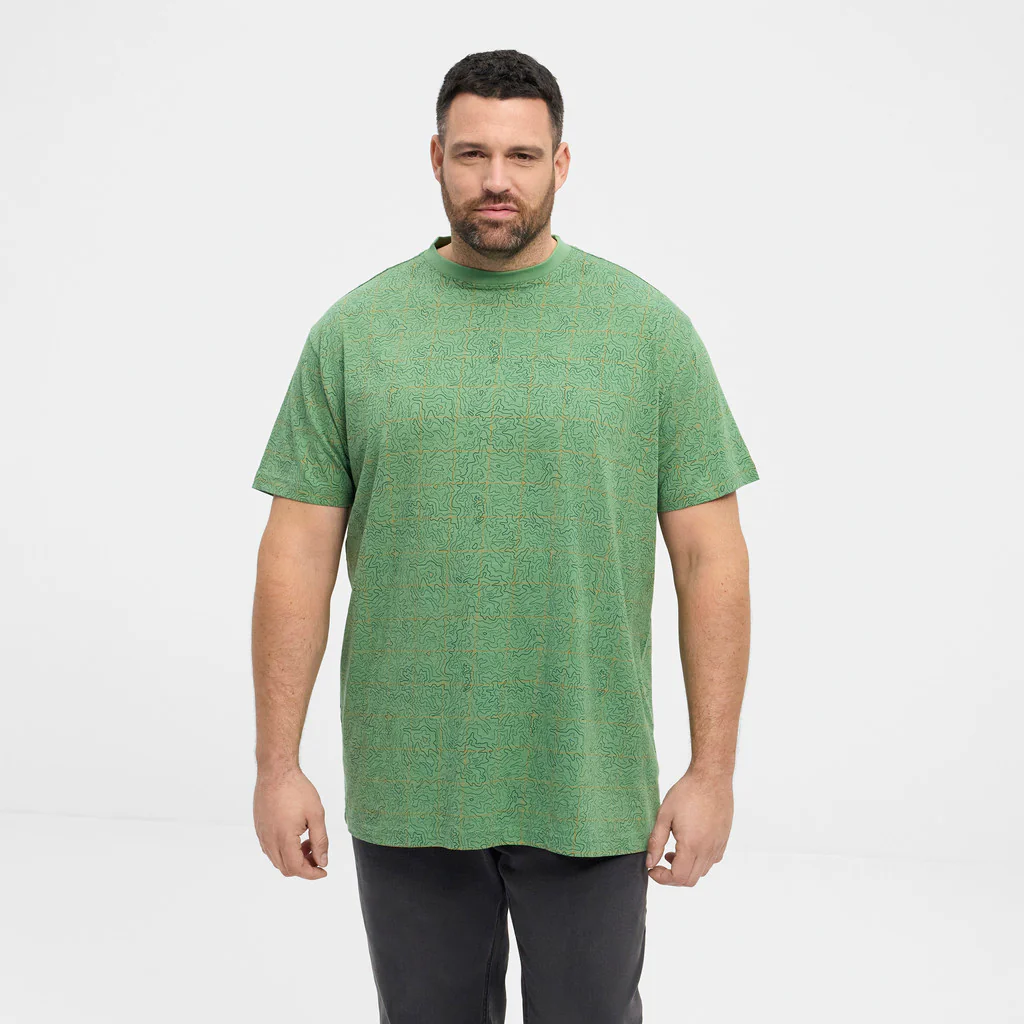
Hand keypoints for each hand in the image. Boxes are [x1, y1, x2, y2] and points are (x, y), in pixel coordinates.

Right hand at [253, 765, 328, 878]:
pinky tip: (296, 835)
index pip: (296, 868)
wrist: (276, 771)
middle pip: (286, 868)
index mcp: (283, 838)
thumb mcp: (316, 814)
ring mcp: (262, 834)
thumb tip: (323, 862)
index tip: (324, 871)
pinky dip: (284, 850)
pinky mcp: (259, 828)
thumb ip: (320, 841)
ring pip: (277, 860)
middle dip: (304, 867)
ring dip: (294, 858)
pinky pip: (270, 849)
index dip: (312, 874)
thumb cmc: (297, 789)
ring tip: (308, 841)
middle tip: (318, 853)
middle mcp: (269, 840)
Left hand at [645, 766, 732, 885]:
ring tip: (672, 852)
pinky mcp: (723, 840)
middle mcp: (708, 850)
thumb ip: (656, 841)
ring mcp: (718, 846)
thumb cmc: (686, 792)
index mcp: (692, 845)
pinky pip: (712, 861)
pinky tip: (690, 846)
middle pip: (690, 880)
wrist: (711, 777)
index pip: (678, 877)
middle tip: (660, 863)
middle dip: (672, 877)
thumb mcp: (664, 815)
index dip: (662, 878)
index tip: (652, 868)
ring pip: (702, 872)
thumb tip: (650, 862)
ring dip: (685, 869)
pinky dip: (699, 862)